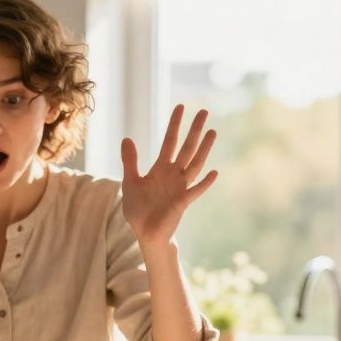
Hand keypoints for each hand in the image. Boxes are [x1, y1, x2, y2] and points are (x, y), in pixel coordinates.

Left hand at [120, 104, 217, 248]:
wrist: (145, 232)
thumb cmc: (139, 209)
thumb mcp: (131, 182)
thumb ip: (130, 161)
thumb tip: (127, 138)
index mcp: (161, 169)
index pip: (170, 141)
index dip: (174, 125)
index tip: (181, 107)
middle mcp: (173, 175)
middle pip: (186, 148)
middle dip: (194, 130)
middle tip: (204, 111)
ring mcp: (180, 188)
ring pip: (195, 164)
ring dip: (203, 149)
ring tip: (212, 132)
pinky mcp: (182, 202)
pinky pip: (195, 191)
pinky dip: (204, 183)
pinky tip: (214, 172)